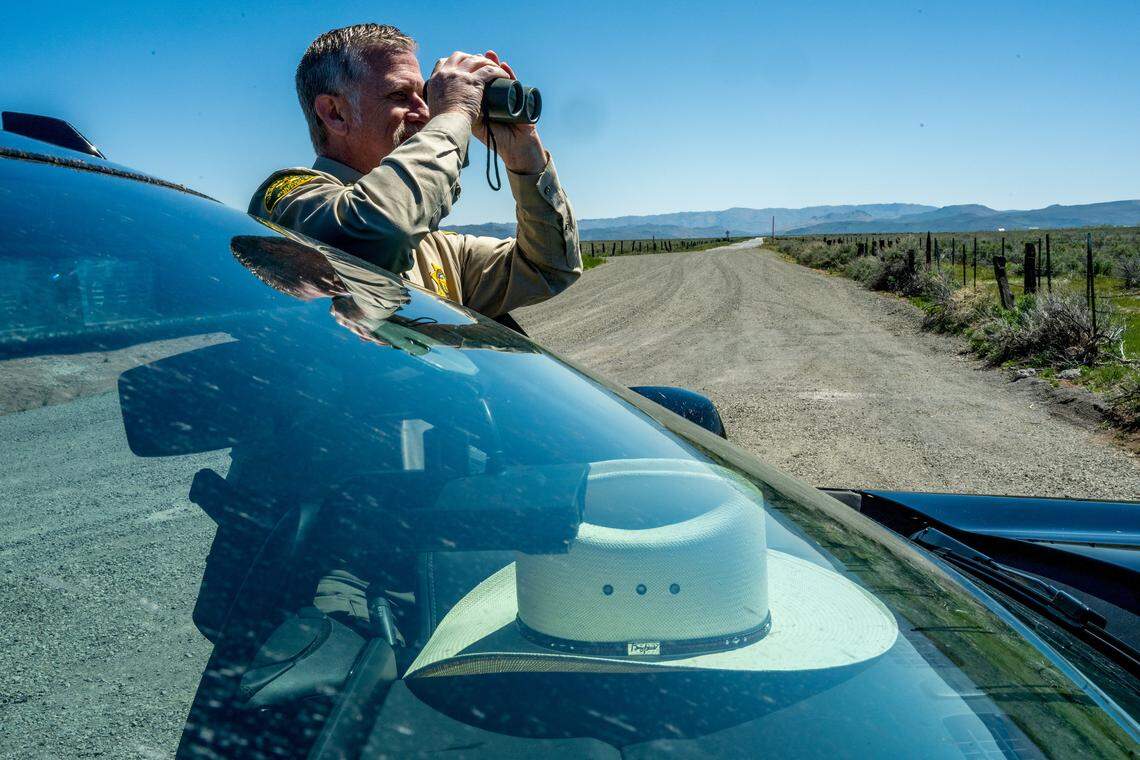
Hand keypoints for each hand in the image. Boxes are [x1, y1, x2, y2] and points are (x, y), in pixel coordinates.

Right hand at [425, 51, 511, 123]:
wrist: (446, 126)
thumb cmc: (441, 125)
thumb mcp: (435, 111)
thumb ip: (439, 106)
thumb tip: (442, 110)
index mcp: (435, 80)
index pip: (442, 62)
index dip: (453, 62)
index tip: (461, 66)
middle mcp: (446, 73)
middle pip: (459, 56)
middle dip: (471, 57)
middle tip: (481, 64)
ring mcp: (459, 75)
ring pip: (476, 60)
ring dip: (487, 62)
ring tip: (496, 69)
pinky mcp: (473, 81)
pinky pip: (489, 70)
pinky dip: (498, 71)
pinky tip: (505, 76)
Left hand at [469, 51, 546, 174]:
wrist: (515, 148)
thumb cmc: (497, 139)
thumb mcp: (477, 125)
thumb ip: (466, 114)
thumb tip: (451, 101)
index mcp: (485, 100)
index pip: (478, 82)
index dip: (472, 72)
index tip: (464, 64)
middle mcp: (497, 95)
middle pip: (489, 75)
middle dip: (482, 64)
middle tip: (476, 55)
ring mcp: (510, 95)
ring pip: (501, 75)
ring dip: (495, 64)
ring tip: (489, 55)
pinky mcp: (521, 98)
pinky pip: (515, 82)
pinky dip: (510, 73)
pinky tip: (504, 66)